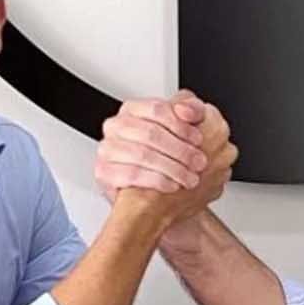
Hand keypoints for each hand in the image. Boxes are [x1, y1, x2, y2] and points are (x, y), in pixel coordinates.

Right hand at [95, 90, 227, 201]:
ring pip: (142, 154)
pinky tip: (172, 185)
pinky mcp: (104, 171)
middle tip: (199, 162)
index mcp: (133, 109)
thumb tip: (186, 109)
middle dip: (180, 150)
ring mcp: (108, 148)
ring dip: (172, 167)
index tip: (198, 139)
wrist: (152, 195)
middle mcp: (116, 126)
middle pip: (150, 133)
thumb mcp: (183, 128)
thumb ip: (192, 110)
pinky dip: (157, 180)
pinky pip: (132, 174)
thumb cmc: (166, 155)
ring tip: (190, 177)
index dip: (181, 125)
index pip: (157, 109)